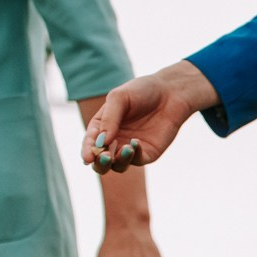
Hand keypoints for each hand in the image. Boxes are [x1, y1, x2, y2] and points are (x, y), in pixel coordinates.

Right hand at [80, 62, 216, 172]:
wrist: (170, 93)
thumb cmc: (140, 91)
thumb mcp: (119, 98)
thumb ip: (109, 118)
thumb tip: (103, 141)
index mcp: (101, 126)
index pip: (90, 143)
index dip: (87, 152)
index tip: (87, 158)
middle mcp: (114, 140)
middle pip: (101, 161)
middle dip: (100, 163)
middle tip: (105, 157)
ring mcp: (130, 148)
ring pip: (119, 165)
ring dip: (119, 160)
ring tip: (125, 148)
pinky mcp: (148, 153)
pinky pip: (138, 160)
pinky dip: (135, 155)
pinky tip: (136, 143)